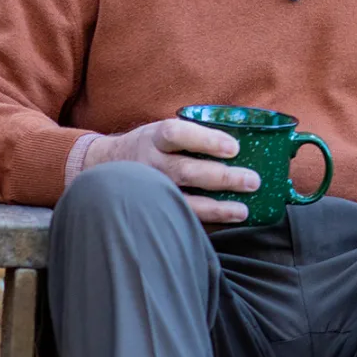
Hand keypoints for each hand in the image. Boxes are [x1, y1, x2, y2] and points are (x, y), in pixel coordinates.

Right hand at [83, 120, 259, 222]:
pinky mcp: (148, 211)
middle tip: (253, 181)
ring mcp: (147, 190)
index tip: (234, 148)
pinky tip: (223, 225)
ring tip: (243, 211)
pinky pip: (177, 219)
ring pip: (181, 202)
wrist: (104, 167)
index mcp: (155, 138)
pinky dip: (202, 224)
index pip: (178, 134)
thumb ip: (195, 135)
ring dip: (216, 208)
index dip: (206, 140)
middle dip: (222, 177)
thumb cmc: (151, 147)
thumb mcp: (163, 131)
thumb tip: (249, 137)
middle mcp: (149, 163)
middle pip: (186, 171)